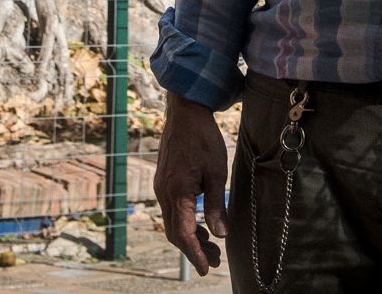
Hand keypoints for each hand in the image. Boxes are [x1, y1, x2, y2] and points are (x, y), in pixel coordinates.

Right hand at [154, 92, 229, 274]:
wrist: (185, 112)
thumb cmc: (203, 139)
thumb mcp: (216, 172)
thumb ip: (216, 205)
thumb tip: (220, 234)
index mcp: (177, 193)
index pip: (183, 235)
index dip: (194, 255)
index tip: (205, 269)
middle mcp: (164, 193)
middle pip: (175, 233)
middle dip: (194, 250)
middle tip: (214, 261)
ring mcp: (161, 187)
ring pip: (173, 222)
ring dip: (190, 237)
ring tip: (211, 245)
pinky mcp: (164, 181)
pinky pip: (172, 210)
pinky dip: (185, 222)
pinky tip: (201, 224)